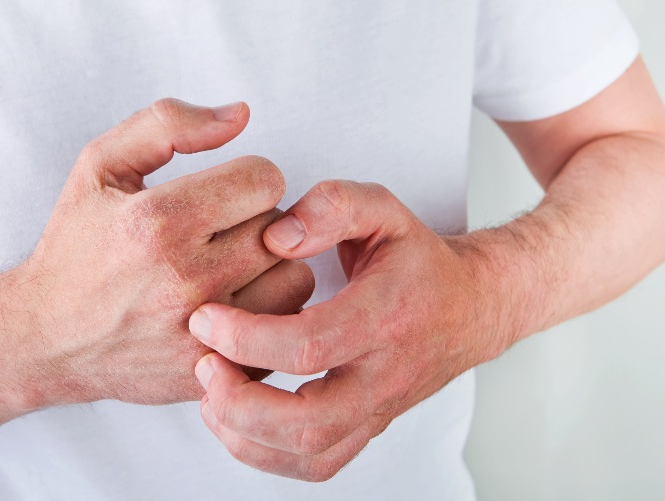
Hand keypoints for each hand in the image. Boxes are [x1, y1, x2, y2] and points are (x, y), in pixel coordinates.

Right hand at [12, 98, 313, 408]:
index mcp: (158, 220)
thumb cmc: (77, 247)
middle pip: (283, 229)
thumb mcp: (101, 165)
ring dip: (273, 269)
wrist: (46, 338)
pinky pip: (284, 331)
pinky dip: (268, 315)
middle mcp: (183, 278)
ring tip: (232, 269)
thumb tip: (241, 114)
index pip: (265, 179)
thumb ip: (168, 125)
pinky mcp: (213, 370)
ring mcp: (201, 331)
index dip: (250, 178)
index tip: (227, 193)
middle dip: (259, 221)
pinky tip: (234, 306)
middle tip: (223, 232)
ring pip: (296, 280)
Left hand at [189, 180, 503, 480]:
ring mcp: (378, 408)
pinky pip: (317, 465)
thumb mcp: (383, 210)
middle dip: (240, 402)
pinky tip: (235, 419)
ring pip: (311, 454)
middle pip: (309, 422)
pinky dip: (266, 455)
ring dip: (246, 435)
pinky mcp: (368, 426)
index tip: (205, 318)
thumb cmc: (415, 258)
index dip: (246, 337)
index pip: (310, 346)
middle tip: (203, 363)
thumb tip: (276, 239)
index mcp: (387, 316)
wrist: (468, 307)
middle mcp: (386, 374)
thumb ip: (333, 206)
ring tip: (211, 393)